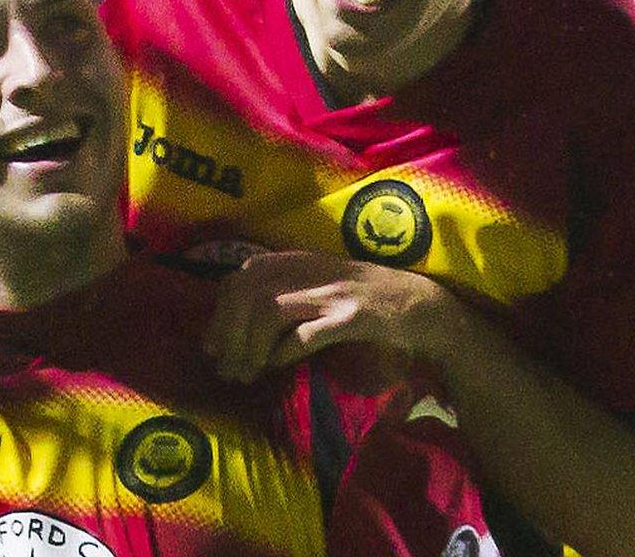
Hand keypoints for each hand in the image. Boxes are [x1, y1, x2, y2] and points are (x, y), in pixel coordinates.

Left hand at [203, 249, 450, 383]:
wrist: (422, 304)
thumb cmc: (365, 299)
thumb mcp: (317, 286)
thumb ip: (281, 295)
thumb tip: (232, 328)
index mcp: (297, 260)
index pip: (241, 278)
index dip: (220, 313)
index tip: (212, 347)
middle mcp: (311, 269)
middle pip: (249, 293)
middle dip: (229, 334)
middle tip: (226, 370)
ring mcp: (332, 291)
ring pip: (271, 310)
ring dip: (251, 346)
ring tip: (247, 374)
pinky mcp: (354, 316)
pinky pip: (308, 333)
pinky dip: (285, 351)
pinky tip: (277, 366)